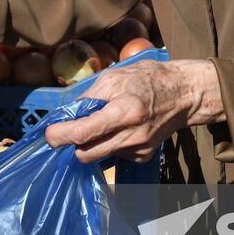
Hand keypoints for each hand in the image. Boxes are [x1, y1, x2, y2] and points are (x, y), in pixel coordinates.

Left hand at [43, 59, 223, 162]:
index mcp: (125, 111)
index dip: (61, 136)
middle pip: (86, 154)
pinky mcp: (142, 157)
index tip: (49, 135)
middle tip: (70, 129)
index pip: (84, 133)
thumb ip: (88, 96)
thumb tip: (66, 115)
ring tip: (104, 122)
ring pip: (98, 156)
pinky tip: (121, 129)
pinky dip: (109, 144)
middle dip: (73, 144)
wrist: (184, 94)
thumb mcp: (115, 76)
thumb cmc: (148, 79)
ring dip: (92, 143)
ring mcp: (139, 150)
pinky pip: (113, 156)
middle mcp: (133, 136)